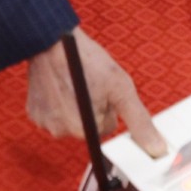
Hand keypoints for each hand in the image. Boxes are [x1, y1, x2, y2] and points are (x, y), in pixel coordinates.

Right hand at [25, 26, 165, 154]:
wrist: (54, 41)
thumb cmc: (88, 61)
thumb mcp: (122, 89)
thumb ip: (140, 123)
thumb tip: (156, 149)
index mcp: (84, 130)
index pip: (107, 128)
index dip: (108, 107)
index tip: (102, 90)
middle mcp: (61, 132)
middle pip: (89, 127)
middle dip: (93, 108)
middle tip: (90, 84)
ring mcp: (45, 123)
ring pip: (72, 120)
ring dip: (76, 105)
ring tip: (76, 82)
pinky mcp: (34, 112)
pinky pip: (55, 114)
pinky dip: (59, 102)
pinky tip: (61, 84)